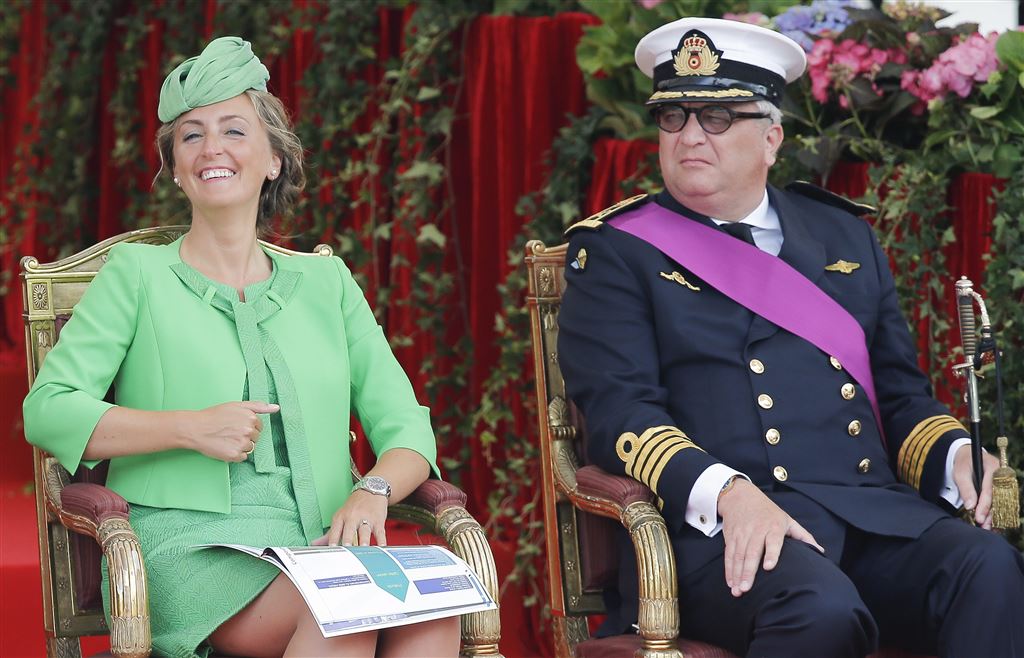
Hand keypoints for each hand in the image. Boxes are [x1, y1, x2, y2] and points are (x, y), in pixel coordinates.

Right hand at [184, 401, 278, 461]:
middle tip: (229, 432)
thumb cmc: (214, 416)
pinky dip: (235, 455)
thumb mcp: (237, 405)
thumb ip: (258, 406)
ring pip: (250, 448)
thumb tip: (277, 408)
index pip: (258, 427)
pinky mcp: (235, 455)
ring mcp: (242, 444)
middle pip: (255, 438)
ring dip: (241, 446)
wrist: (195, 428)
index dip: (247, 427)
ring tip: (227, 439)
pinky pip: (243, 458)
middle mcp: (249, 431)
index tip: (236, 425)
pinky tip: (225, 447)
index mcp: (251, 418)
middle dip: (245, 436)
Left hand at [314, 489, 388, 546]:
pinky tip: (381, 547)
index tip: (331, 550)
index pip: (335, 530)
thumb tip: (315, 545)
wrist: (371, 490)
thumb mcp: (340, 516)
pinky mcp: (378, 520)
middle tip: (347, 549)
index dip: (332, 540)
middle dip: (348, 539)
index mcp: (340, 517)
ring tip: (363, 548)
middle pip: (349, 529)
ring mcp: (366, 518)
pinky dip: (381, 540)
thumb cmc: (354, 506)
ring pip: (364, 530)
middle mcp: (352, 517)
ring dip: (364, 540)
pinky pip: (380, 531)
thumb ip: (329, 534)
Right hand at [717, 479, 823, 597]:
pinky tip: (730, 582)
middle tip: (746, 588)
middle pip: (752, 552)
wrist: (740, 496)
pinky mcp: (731, 536)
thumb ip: (803, 535)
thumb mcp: (787, 519)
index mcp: (774, 526)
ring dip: (736, 574)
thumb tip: (820, 551)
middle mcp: (756, 530)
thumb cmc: (767, 511)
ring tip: (738, 590)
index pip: (773, 541)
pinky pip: (729, 554)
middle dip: (748, 571)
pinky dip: (729, 569)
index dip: (771, 554)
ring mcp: (742, 534)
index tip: (769, 567)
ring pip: (738, 556)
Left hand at [952, 444, 999, 528]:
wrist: (967, 456)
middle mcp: (1001, 476)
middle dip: (990, 514)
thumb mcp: (960, 473)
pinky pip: (1000, 502)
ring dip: (993, 516)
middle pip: (998, 498)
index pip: (990, 489)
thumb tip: (971, 506)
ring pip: (1000, 502)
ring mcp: (1003, 483)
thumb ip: (966, 489)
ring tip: (986, 527)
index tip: (978, 517)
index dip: (984, 505)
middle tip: (983, 526)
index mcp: (993, 467)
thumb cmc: (963, 463)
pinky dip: (995, 513)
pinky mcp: (1001, 489)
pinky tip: (992, 524)